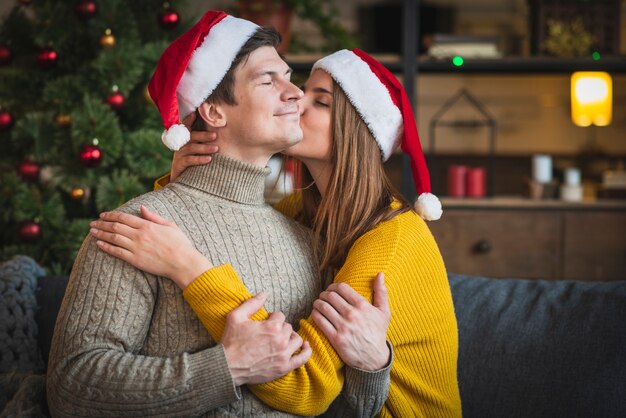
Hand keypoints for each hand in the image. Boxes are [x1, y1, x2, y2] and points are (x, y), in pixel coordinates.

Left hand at [89, 205, 212, 288]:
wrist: (183, 263)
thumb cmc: (180, 244)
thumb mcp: (170, 225)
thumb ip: (154, 217)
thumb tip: (142, 208)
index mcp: (147, 225)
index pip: (124, 217)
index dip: (111, 215)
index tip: (103, 215)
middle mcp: (139, 235)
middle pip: (115, 226)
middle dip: (102, 224)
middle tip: (93, 223)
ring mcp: (136, 247)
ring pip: (113, 238)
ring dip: (101, 233)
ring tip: (92, 231)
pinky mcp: (135, 260)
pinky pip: (117, 252)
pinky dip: (106, 247)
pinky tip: (98, 244)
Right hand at [171, 113, 218, 181]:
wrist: (181, 181)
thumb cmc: (192, 162)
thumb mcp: (196, 151)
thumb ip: (202, 142)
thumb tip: (218, 133)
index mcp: (184, 139)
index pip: (184, 127)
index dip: (188, 120)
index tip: (194, 113)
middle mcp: (180, 145)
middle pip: (191, 137)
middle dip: (203, 135)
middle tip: (215, 135)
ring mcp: (178, 154)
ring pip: (191, 148)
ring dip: (204, 148)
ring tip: (216, 148)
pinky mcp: (179, 164)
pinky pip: (189, 160)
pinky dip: (199, 159)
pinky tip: (209, 159)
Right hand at [222, 293, 311, 385]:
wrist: (227, 367)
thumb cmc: (231, 341)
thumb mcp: (236, 317)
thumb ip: (252, 304)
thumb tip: (264, 294)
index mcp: (271, 326)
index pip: (280, 316)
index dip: (272, 318)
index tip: (265, 323)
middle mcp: (281, 340)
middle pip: (288, 328)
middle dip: (280, 327)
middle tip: (270, 332)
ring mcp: (283, 355)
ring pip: (297, 340)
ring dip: (291, 337)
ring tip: (283, 338)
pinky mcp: (283, 367)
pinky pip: (302, 359)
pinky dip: (306, 352)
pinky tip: (306, 347)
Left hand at [312, 272, 390, 370]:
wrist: (375, 358)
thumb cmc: (378, 332)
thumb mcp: (384, 312)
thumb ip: (381, 292)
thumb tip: (380, 274)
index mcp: (363, 305)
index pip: (341, 288)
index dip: (333, 286)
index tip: (331, 289)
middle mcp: (352, 314)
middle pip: (330, 296)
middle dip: (324, 294)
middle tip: (323, 296)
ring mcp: (343, 327)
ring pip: (323, 307)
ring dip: (317, 303)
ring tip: (317, 303)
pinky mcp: (336, 338)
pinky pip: (320, 321)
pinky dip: (315, 314)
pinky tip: (315, 313)